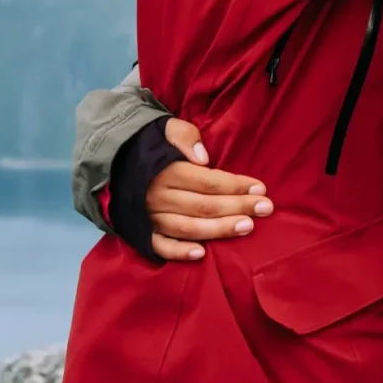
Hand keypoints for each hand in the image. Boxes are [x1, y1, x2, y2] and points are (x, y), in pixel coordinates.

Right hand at [146, 118, 274, 261]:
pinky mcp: (140, 233)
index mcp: (166, 172)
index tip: (261, 187)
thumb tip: (203, 158)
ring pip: (188, 228)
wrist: (116, 159)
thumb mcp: (169, 128)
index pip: (208, 181)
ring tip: (248, 227)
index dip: (236, 185)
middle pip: (204, 206)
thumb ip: (186, 137)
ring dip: (219, 230)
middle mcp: (158, 197)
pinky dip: (179, 252)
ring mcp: (149, 218)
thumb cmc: (152, 143)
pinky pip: (160, 246)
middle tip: (266, 208)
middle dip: (238, 207)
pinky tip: (202, 254)